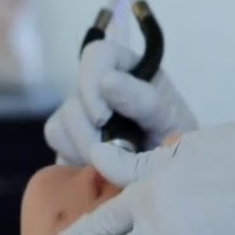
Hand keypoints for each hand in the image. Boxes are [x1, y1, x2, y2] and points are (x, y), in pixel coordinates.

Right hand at [44, 40, 197, 165]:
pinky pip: (57, 147)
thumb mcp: (170, 120)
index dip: (90, 81)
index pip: (98, 54)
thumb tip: (106, 80)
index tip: (101, 117)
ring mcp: (80, 112)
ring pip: (59, 125)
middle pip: (74, 97)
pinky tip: (99, 168)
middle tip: (116, 152)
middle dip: (91, 132)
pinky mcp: (69, 140)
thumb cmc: (177, 142)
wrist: (173, 180)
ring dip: (85, 149)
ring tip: (115, 164)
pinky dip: (75, 160)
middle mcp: (99, 86)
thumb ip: (143, 100)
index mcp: (129, 70)